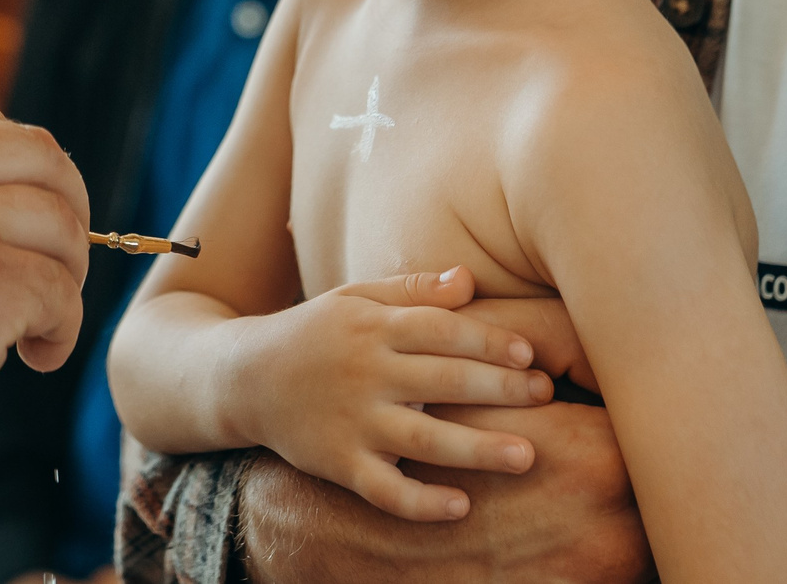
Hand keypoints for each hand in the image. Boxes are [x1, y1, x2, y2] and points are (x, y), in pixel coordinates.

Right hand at [0, 102, 89, 488]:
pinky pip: (61, 295)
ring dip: (66, 272)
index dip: (17, 171)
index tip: (24, 213)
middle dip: (67, 202)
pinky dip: (62, 329)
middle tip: (60, 256)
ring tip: (42, 319)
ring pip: (60, 223)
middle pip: (36, 155)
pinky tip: (36, 356)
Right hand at [233, 291, 643, 583]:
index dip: (486, 340)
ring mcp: (350, 420)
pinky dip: (421, 501)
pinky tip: (461, 506)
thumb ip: (412, 290)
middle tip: (546, 396)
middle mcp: (364, 371)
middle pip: (441, 380)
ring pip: (422, 438)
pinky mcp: (337, 462)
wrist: (240, 377)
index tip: (529, 354)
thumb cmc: (313, 333)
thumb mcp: (354, 298)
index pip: (439, 329)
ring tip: (527, 456)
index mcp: (372, 327)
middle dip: (498, 388)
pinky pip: (384, 488)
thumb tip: (470, 280)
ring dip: (477, 448)